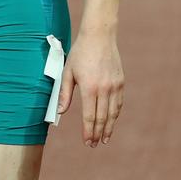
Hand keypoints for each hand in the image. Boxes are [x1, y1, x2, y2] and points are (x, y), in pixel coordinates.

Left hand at [57, 30, 124, 146]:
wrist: (99, 36)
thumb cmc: (80, 53)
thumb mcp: (68, 71)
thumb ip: (64, 93)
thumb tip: (60, 112)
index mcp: (89, 87)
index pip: (89, 116)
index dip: (87, 131)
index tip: (86, 141)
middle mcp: (104, 88)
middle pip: (102, 118)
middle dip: (97, 133)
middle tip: (94, 144)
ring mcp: (114, 85)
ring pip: (113, 113)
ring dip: (109, 127)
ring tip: (104, 138)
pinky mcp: (121, 81)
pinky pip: (119, 102)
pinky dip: (115, 114)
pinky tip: (112, 120)